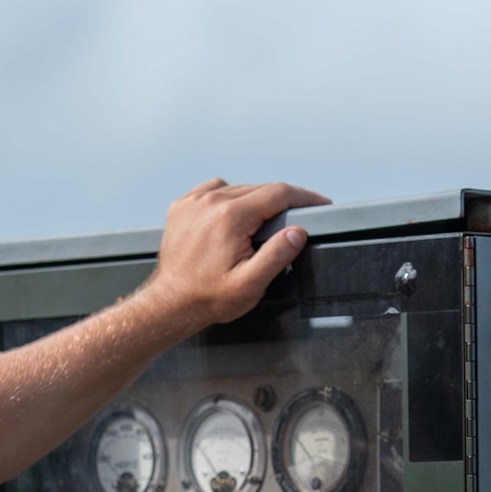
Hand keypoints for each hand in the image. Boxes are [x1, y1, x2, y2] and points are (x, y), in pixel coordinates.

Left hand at [137, 179, 331, 334]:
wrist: (171, 303)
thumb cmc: (207, 297)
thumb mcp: (250, 284)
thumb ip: (276, 255)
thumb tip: (296, 232)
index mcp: (230, 217)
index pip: (278, 193)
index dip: (305, 197)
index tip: (319, 204)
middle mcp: (210, 202)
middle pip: (260, 189)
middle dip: (281, 203)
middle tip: (293, 222)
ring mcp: (193, 202)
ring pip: (238, 188)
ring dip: (254, 201)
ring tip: (260, 225)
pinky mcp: (182, 206)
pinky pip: (214, 190)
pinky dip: (228, 198)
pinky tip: (232, 217)